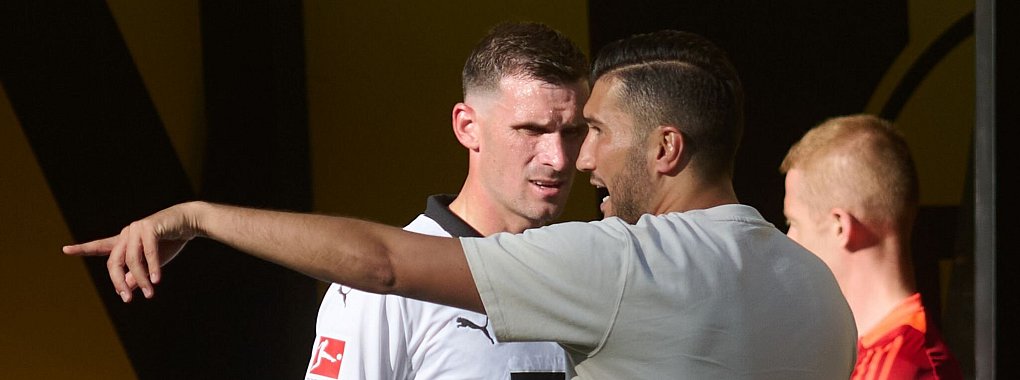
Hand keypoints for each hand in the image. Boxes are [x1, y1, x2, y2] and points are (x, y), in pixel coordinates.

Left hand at [62, 203, 199, 301]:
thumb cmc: (170, 241)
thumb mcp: (152, 263)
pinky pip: (149, 252)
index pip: (101, 246)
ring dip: (141, 279)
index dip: (83, 249)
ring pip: (132, 260)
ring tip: (150, 293)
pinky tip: (156, 280)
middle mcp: (126, 233)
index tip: (65, 249)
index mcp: (124, 240)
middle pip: (115, 261)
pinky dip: (152, 267)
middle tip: (127, 299)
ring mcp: (137, 229)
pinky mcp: (150, 227)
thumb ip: (138, 274)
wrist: (189, 222)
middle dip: (119, 282)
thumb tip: (126, 288)